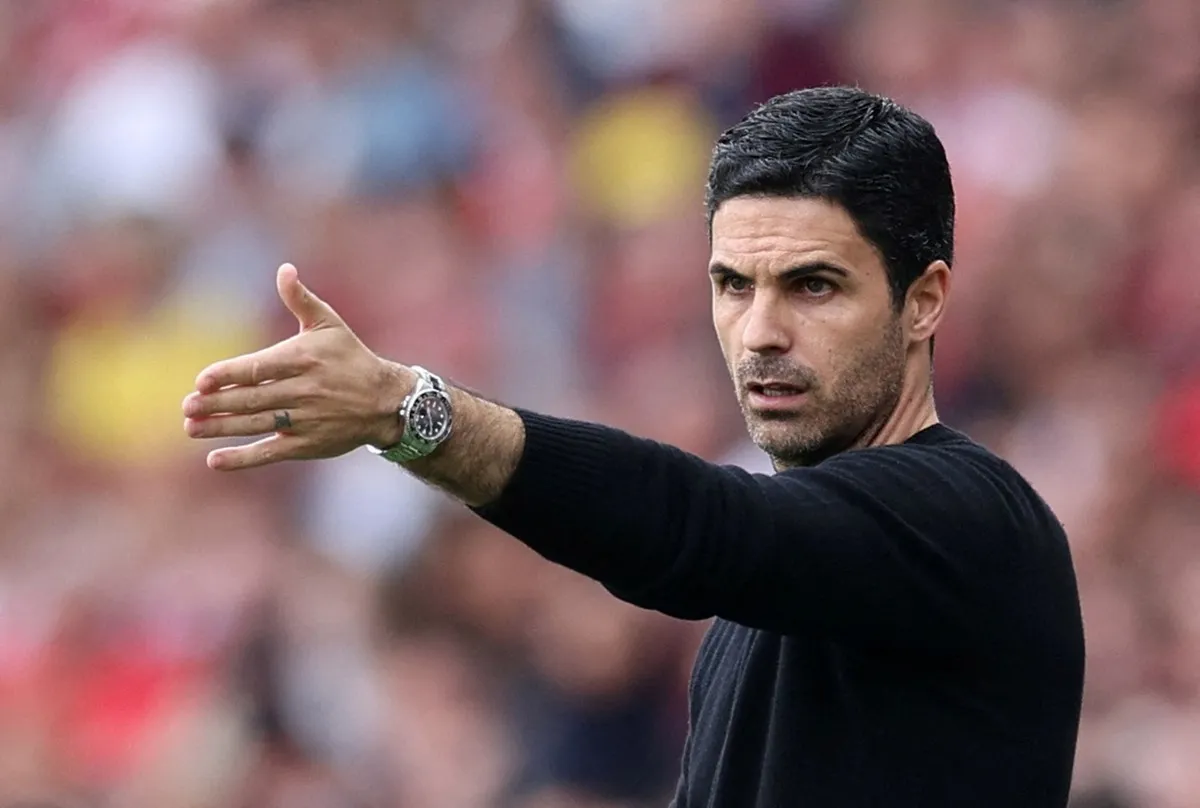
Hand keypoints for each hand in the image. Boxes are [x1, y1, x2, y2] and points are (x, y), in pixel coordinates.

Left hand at [182, 264, 410, 470]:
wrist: (386, 401)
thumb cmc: (351, 358)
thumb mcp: (330, 325)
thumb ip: (301, 300)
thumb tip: (284, 269)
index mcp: (304, 359)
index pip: (260, 369)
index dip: (229, 375)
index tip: (202, 381)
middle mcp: (304, 391)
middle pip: (253, 399)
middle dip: (217, 404)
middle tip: (186, 407)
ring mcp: (306, 420)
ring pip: (257, 425)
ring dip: (222, 428)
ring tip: (192, 427)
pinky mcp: (308, 445)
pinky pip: (271, 452)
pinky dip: (243, 458)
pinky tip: (214, 460)